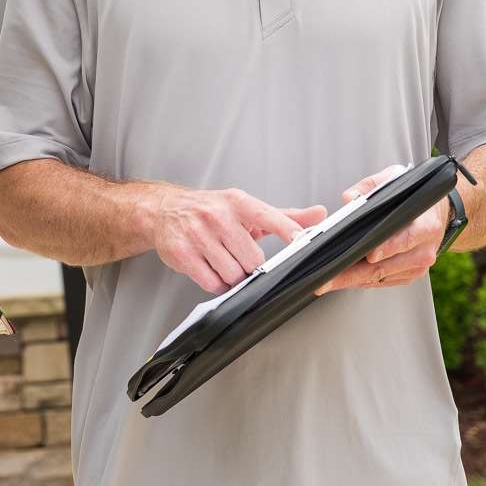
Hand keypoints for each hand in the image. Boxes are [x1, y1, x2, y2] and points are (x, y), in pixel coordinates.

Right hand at [151, 186, 326, 293]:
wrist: (166, 210)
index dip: (287, 230)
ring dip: (234, 276)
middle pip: (252, 259)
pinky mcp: (183, 254)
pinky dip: (217, 283)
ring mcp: (198, 235)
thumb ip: (284, 216)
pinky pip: (212, 283)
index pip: (268, 216)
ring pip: (233, 274)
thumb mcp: (247, 209)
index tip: (302, 241)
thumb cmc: (212, 210)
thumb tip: (320, 214)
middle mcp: (218, 216)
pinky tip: (212, 269)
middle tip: (241, 257)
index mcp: (237, 202)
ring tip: (225, 262)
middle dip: (251, 266)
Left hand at [314, 166, 446, 295]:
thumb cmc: (416, 197)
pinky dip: (362, 281)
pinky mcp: (409, 276)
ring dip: (353, 280)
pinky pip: (382, 282)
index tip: (369, 254)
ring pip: (380, 277)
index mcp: (426, 226)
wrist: (438, 216)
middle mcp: (424, 250)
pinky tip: (344, 278)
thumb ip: (372, 185)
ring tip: (329, 279)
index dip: (386, 248)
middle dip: (355, 272)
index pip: (405, 239)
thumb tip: (349, 198)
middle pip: (386, 266)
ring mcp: (417, 266)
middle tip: (330, 276)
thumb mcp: (397, 179)